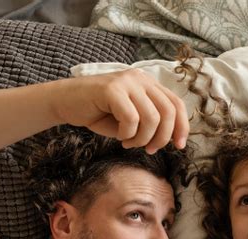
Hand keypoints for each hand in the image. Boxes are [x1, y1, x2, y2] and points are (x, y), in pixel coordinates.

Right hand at [54, 70, 189, 153]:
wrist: (66, 103)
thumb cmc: (100, 114)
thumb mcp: (133, 120)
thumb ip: (152, 124)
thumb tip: (173, 139)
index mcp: (149, 85)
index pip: (176, 104)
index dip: (182, 127)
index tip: (179, 146)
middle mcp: (141, 79)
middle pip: (168, 112)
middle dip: (162, 138)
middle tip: (150, 149)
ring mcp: (127, 82)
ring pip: (151, 118)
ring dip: (142, 139)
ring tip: (129, 142)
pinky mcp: (112, 89)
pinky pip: (131, 119)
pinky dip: (127, 134)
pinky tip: (119, 136)